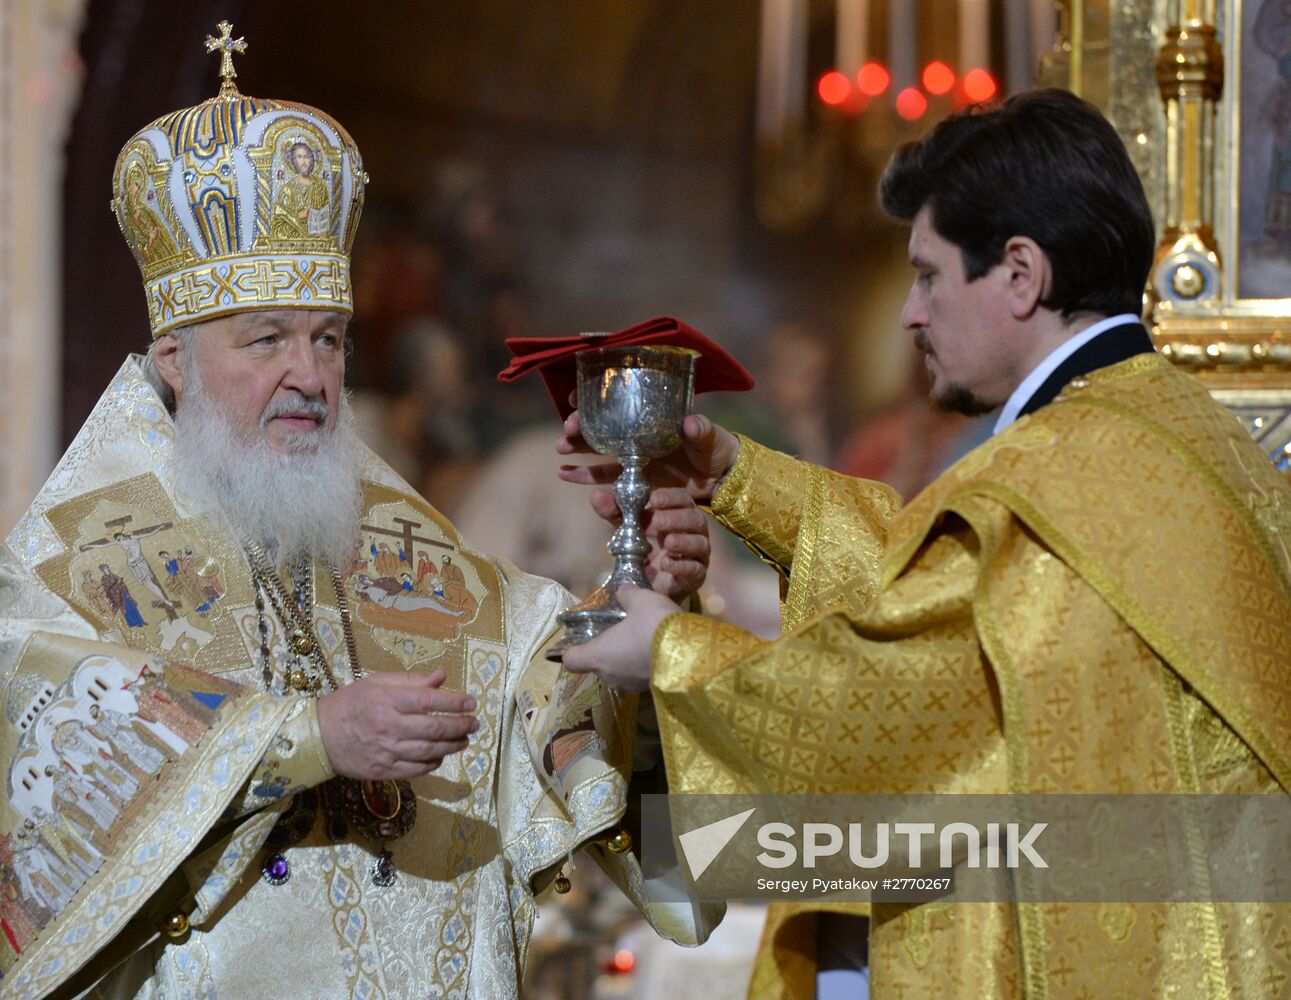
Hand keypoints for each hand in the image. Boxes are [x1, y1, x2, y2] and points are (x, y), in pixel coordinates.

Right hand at [317, 670, 478, 779]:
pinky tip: (441, 756)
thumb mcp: (377, 683)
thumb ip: (411, 680)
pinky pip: (416, 769)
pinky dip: (433, 763)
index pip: (430, 700)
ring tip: (464, 739)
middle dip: (460, 726)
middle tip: (474, 723)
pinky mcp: (383, 771)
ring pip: (429, 751)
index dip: (456, 702)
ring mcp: (386, 751)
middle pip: (434, 728)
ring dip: (452, 746)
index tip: (472, 702)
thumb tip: (442, 676)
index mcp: (388, 700)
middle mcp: (389, 726)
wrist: (320, 736)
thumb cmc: (351, 704)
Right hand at [557, 408, 739, 503]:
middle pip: (601, 424)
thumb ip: (701, 430)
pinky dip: (583, 476)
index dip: (594, 397)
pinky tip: (564, 474)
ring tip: (561, 447)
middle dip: (580, 423)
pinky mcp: (633, 479)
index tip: (575, 396)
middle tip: (568, 427)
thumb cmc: (717, 449)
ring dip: (576, 446)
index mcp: (652, 415)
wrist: (720, 480)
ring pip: (597, 448)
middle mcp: (638, 433)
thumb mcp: (710, 436)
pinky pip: (604, 477)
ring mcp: (633, 456)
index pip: (618, 400)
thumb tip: (691, 424)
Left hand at [561, 586, 677, 691]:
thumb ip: (628, 595)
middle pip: (597, 665)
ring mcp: (631, 685)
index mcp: (598, 655)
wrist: (690, 653)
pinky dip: (643, 665)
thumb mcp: (641, 600)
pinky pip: (639, 676)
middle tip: (619, 633)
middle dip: (606, 651)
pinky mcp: (650, 689)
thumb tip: (624, 591)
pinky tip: (656, 649)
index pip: (571, 660)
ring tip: (640, 640)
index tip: (581, 640)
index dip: (573, 650)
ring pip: (619, 672)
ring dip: (626, 659)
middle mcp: (610, 676)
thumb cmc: (654, 625)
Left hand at [588, 486, 709, 600]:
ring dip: (684, 541)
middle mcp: (694, 531)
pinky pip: (696, 569)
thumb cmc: (643, 546)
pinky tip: (666, 563)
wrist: (647, 583)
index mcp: (679, 513)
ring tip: (667, 543)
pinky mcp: (696, 576)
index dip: (671, 497)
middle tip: (657, 522)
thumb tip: (596, 496)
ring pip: (701, 543)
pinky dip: (682, 565)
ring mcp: (697, 554)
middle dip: (677, 519)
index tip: (653, 499)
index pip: (683, 498)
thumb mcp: (626, 527)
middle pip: (697, 519)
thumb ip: (614, 512)